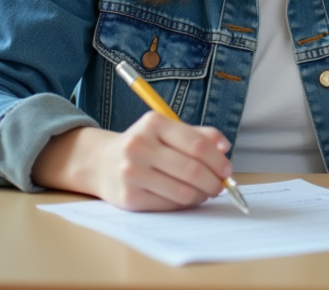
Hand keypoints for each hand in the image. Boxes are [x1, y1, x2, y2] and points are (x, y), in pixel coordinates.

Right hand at [32, 112, 233, 211]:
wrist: (102, 163)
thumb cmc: (144, 145)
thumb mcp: (166, 131)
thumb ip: (198, 135)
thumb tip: (224, 147)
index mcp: (153, 123)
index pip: (197, 144)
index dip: (218, 160)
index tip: (227, 169)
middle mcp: (140, 146)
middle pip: (192, 169)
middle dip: (213, 181)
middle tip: (219, 186)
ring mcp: (132, 173)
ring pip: (183, 191)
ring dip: (201, 195)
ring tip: (204, 192)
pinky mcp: (129, 197)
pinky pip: (169, 205)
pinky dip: (185, 203)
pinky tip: (186, 197)